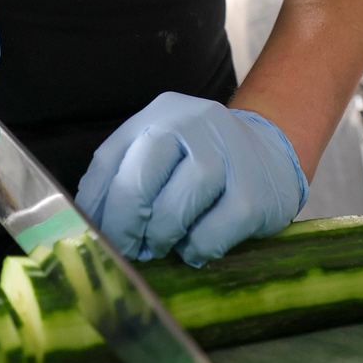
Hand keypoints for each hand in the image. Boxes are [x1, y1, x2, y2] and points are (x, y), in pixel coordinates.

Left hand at [74, 91, 307, 266]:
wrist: (273, 149)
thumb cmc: (205, 158)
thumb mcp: (165, 150)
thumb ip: (128, 174)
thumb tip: (90, 224)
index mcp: (160, 114)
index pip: (109, 160)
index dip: (95, 205)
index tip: (93, 235)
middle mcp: (191, 124)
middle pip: (138, 178)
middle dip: (124, 223)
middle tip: (127, 248)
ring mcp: (226, 155)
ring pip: (176, 203)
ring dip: (161, 234)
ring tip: (161, 247)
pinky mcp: (254, 192)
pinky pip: (212, 231)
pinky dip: (196, 247)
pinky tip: (195, 247)